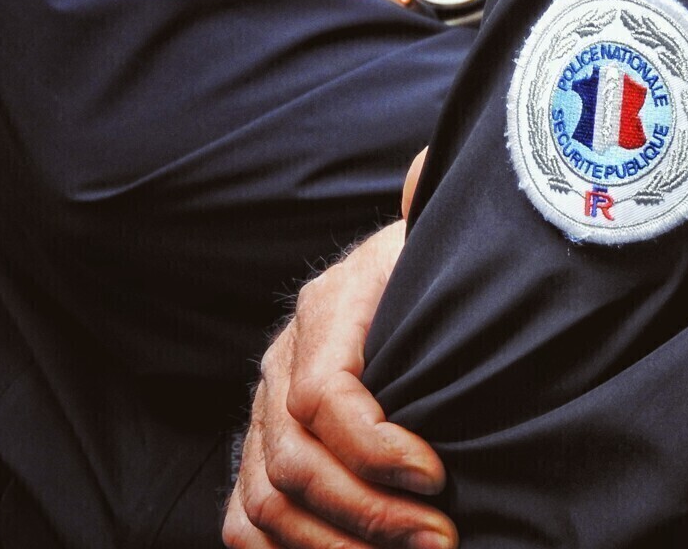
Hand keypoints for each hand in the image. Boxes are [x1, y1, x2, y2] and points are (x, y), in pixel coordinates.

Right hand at [223, 151, 453, 547]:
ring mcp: (264, 413)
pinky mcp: (262, 453)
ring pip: (266, 502)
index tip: (440, 475)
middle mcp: (281, 363)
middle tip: (441, 540)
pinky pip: (245, 521)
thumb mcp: (442, 238)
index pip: (323, 396)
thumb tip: (423, 176)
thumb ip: (432, 211)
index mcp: (324, 310)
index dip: (377, 447)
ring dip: (338, 547)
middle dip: (370, 513)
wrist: (405, 283)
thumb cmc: (436, 268)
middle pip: (295, 462)